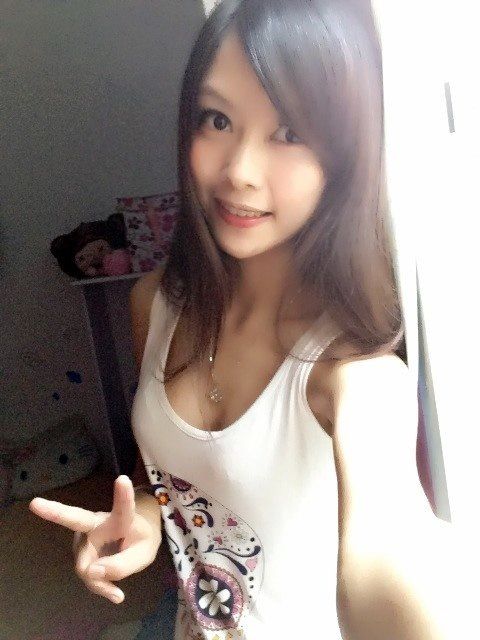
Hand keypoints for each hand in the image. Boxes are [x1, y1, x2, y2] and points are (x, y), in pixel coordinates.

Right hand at [29, 475, 160, 603]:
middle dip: (55, 512)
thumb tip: (90, 572)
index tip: (123, 478)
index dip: (124, 495)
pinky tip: (115, 593)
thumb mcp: (144, 554)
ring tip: (117, 589)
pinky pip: (87, 575)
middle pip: (76, 519)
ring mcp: (84, 536)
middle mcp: (97, 522)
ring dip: (100, 580)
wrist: (134, 539)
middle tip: (35, 504)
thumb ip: (123, 565)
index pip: (123, 507)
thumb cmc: (141, 539)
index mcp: (122, 518)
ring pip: (85, 565)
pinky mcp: (80, 550)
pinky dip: (99, 585)